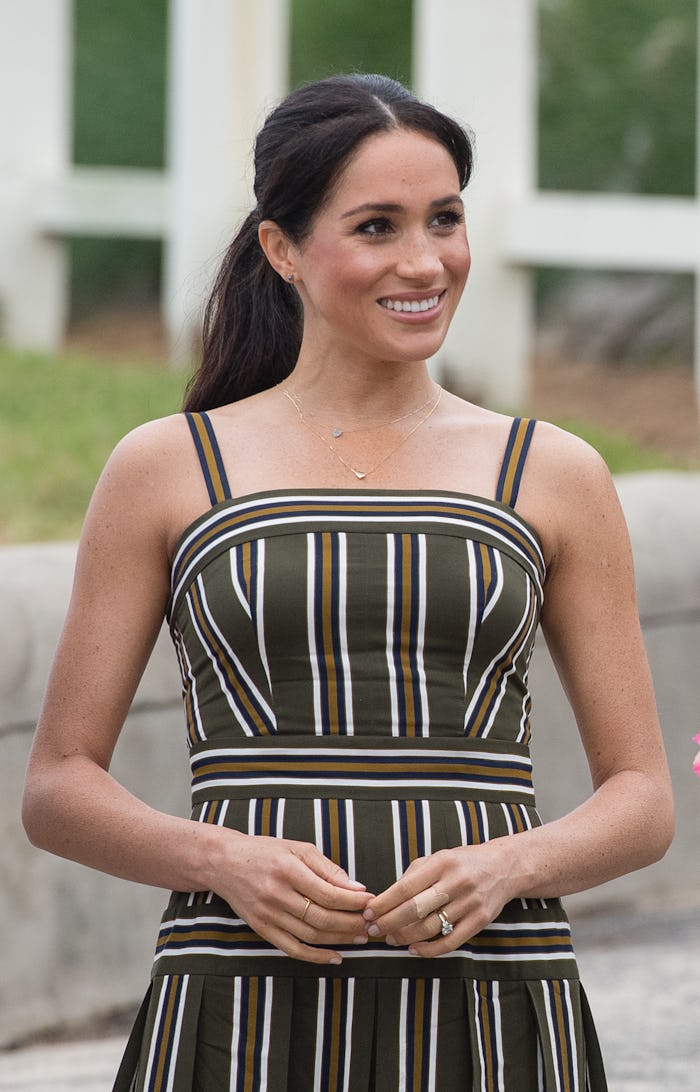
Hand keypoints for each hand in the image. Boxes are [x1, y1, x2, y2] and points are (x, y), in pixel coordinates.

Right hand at [214, 833, 372, 964]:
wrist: (224, 862)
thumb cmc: (266, 851)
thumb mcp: (298, 849)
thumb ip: (327, 868)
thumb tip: (356, 888)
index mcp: (288, 869)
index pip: (329, 893)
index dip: (354, 901)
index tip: (371, 902)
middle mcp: (276, 894)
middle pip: (322, 917)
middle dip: (351, 923)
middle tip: (370, 923)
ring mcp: (267, 915)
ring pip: (311, 935)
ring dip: (340, 939)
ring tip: (360, 936)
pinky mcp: (261, 929)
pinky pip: (293, 949)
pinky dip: (316, 957)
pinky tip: (336, 956)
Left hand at [362, 842, 512, 956]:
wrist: (504, 868)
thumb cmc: (462, 863)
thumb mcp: (437, 858)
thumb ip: (413, 875)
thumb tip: (385, 898)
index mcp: (442, 863)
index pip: (406, 887)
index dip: (384, 902)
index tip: (368, 912)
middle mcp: (456, 882)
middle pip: (415, 909)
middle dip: (389, 922)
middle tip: (373, 929)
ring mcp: (470, 903)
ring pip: (430, 927)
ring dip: (405, 937)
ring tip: (390, 939)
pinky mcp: (480, 921)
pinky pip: (450, 941)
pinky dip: (429, 950)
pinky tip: (414, 949)